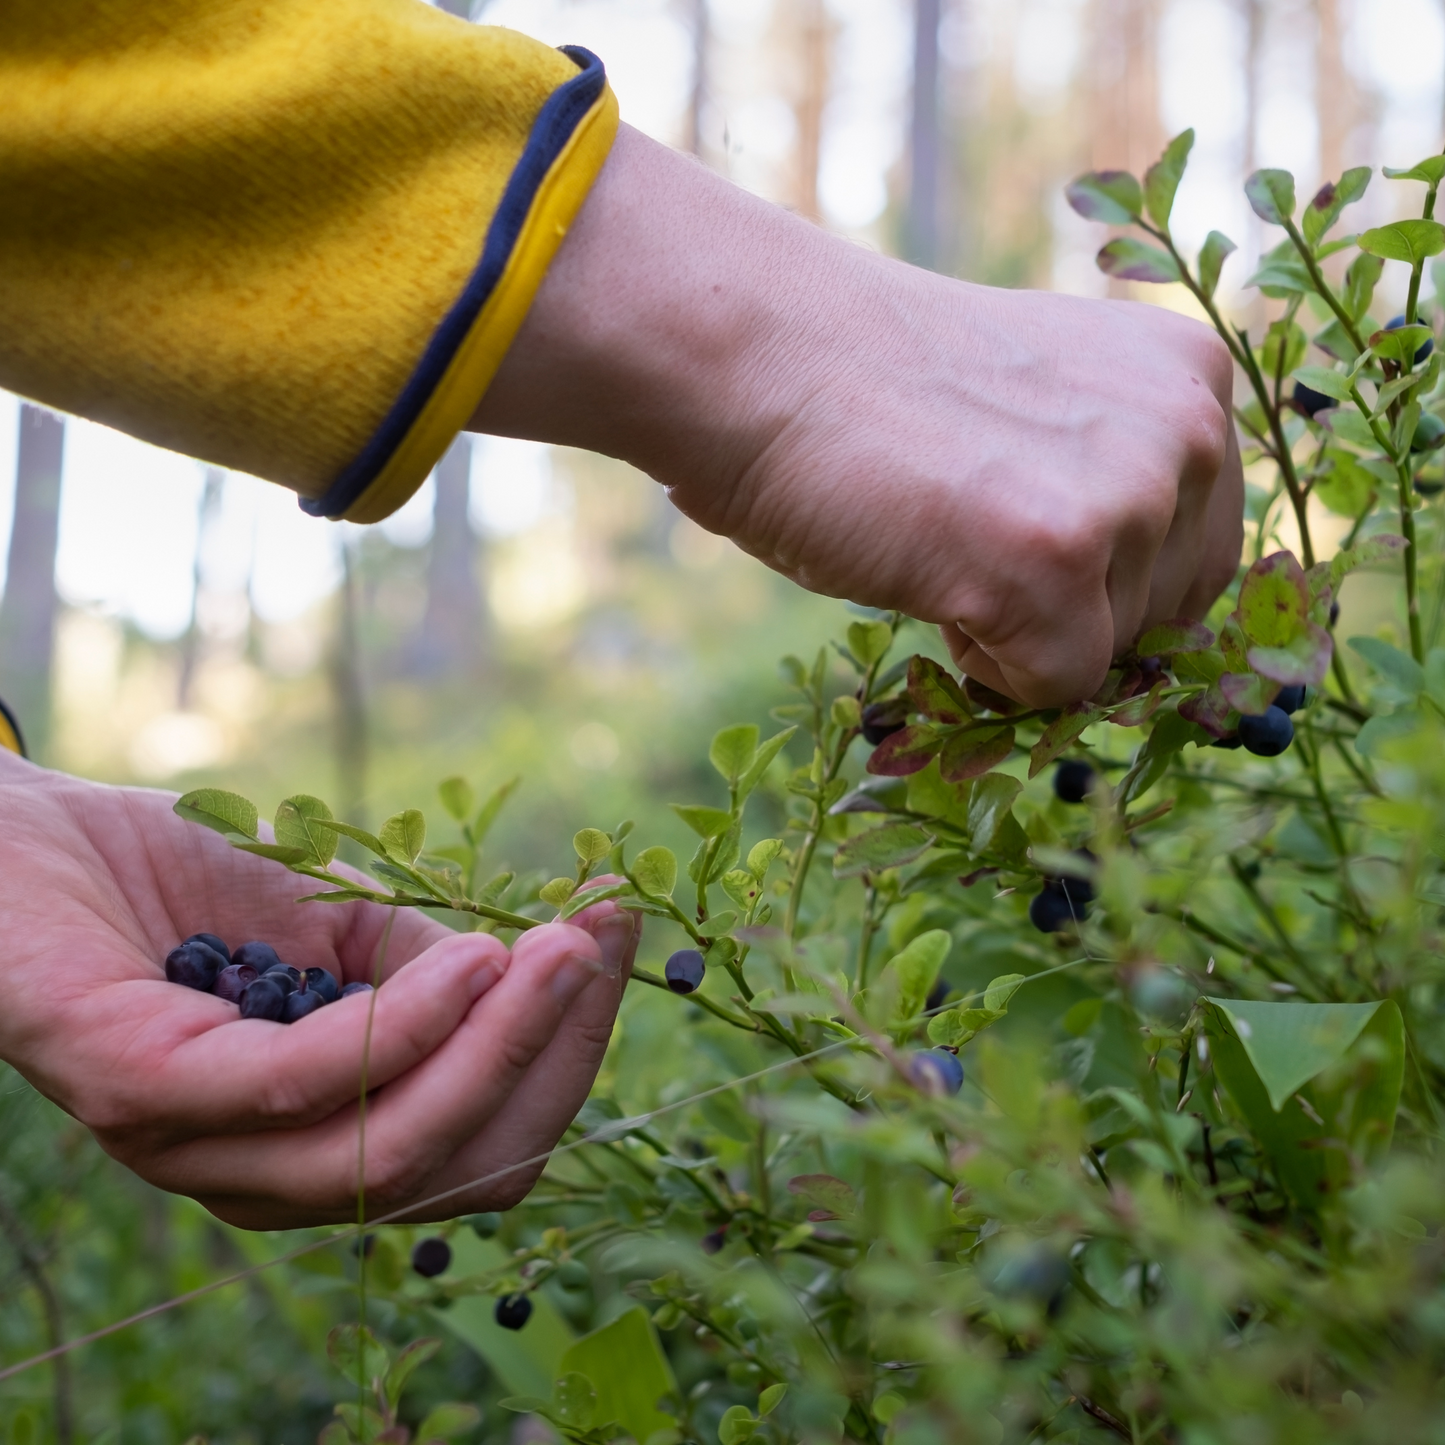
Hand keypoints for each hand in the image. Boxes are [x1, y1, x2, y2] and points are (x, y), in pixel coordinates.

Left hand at [0, 751, 637, 1228]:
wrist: (27, 833)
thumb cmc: (189, 881)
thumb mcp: (347, 929)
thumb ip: (436, 973)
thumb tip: (561, 966)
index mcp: (321, 1146)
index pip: (480, 1149)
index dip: (564, 1058)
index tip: (616, 942)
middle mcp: (265, 1175)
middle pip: (457, 1167)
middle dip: (551, 1055)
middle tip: (598, 942)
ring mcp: (199, 1148)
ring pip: (392, 1150)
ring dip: (499, 1043)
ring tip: (553, 949)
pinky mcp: (142, 1095)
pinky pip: (307, 1086)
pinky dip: (408, 1025)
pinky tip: (468, 955)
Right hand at [475, 125, 1242, 707]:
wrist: (766, 355)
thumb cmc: (876, 388)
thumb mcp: (1044, 412)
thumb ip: (1116, 474)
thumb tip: (1144, 616)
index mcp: (1190, 374)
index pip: (1201, 548)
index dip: (1109, 582)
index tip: (1017, 541)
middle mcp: (1188, 427)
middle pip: (1171, 613)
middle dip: (1076, 615)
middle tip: (969, 546)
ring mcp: (1126, 495)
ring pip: (1112, 655)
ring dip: (1023, 632)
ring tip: (939, 541)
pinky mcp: (1056, 564)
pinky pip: (1056, 688)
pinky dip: (986, 670)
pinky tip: (929, 580)